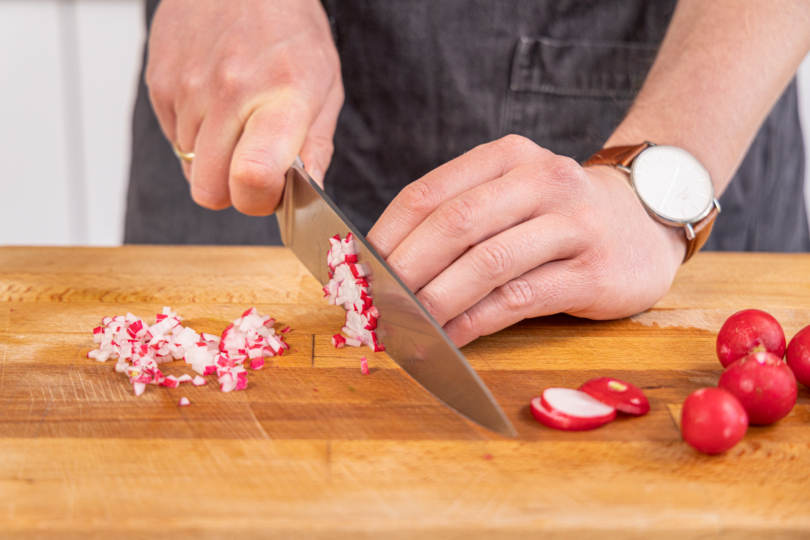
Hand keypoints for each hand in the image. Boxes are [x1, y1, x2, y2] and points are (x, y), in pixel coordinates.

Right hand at [146, 0, 342, 214]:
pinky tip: (215, 101)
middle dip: (233, 190)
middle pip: (210, 190)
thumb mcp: (325, 86)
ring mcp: (187, 87)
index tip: (272, 190)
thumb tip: (309, 194)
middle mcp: (229, 93)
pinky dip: (195, 133)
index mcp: (280, 97)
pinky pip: (174, 137)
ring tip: (237, 118)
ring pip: (190, 166)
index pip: (251, 176)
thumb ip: (316, 146)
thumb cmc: (290, 30)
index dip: (259, 200)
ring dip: (214, 158)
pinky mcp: (159, 81)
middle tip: (254, 164)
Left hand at [367, 135, 686, 346]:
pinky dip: (475, 322)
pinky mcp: (592, 271)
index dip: (385, 235)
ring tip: (404, 327)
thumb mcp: (513, 194)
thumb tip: (385, 267)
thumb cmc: (559, 214)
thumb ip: (460, 218)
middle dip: (404, 270)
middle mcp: (542, 180)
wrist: (647, 220)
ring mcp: (572, 224)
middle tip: (372, 305)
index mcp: (507, 156)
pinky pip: (519, 299)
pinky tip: (449, 340)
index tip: (356, 272)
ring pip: (487, 264)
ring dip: (436, 301)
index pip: (429, 193)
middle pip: (454, 225)